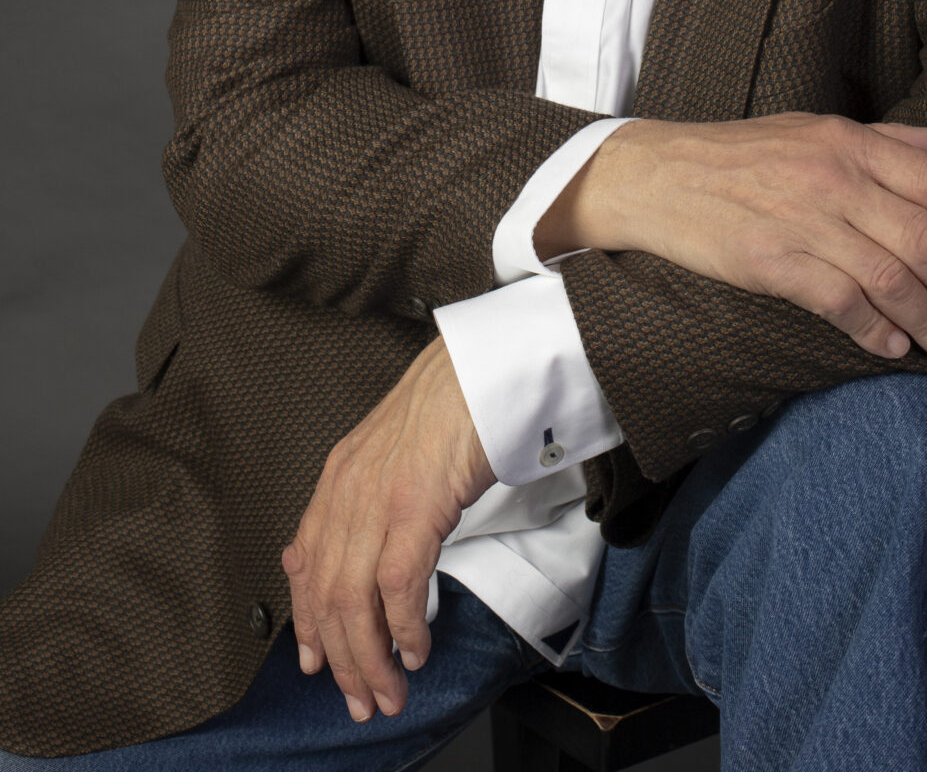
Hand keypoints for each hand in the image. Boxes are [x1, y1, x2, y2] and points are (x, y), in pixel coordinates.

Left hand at [281, 336, 495, 723]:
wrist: (483, 365)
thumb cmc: (453, 402)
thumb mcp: (392, 448)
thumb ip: (366, 494)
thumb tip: (350, 544)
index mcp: (339, 475)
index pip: (306, 564)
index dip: (308, 622)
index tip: (316, 661)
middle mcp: (347, 489)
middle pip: (326, 594)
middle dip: (342, 658)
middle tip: (361, 698)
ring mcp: (378, 498)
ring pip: (355, 601)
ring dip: (371, 658)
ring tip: (388, 690)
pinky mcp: (415, 506)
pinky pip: (397, 586)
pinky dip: (404, 628)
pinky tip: (415, 649)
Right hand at [540, 113, 926, 366]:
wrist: (658, 175)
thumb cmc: (741, 154)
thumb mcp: (816, 129)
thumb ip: (890, 141)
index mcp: (849, 141)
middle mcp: (834, 177)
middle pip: (926, 238)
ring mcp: (802, 220)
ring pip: (891, 276)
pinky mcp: (771, 261)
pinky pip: (840, 302)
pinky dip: (874, 329)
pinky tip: (893, 348)